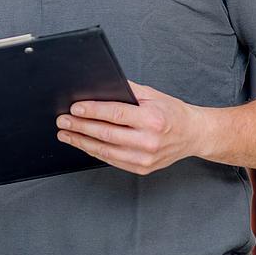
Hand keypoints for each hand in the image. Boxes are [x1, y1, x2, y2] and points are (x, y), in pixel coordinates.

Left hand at [55, 81, 203, 175]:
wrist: (193, 134)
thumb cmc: (171, 111)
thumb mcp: (151, 94)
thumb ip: (126, 90)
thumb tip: (99, 85)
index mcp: (152, 119)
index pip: (116, 114)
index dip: (92, 111)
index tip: (74, 108)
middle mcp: (149, 141)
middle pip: (107, 134)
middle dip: (81, 127)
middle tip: (62, 121)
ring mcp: (146, 158)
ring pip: (107, 151)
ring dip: (82, 143)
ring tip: (66, 134)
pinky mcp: (143, 168)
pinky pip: (113, 161)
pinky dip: (95, 152)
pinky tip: (83, 144)